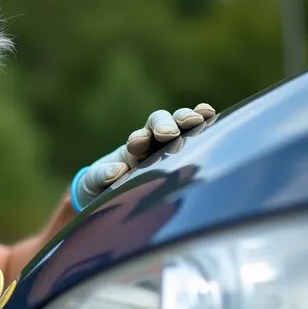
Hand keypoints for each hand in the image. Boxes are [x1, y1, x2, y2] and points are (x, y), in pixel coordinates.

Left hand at [70, 103, 215, 210]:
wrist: (116, 192)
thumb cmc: (104, 185)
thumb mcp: (95, 182)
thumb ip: (101, 176)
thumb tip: (117, 171)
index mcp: (131, 150)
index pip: (137, 140)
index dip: (139, 140)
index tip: (138, 143)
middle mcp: (152, 143)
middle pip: (158, 124)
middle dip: (164, 125)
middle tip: (168, 133)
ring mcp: (170, 146)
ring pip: (179, 125)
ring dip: (187, 119)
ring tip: (197, 118)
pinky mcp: (185, 154)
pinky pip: (195, 135)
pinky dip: (203, 122)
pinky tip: (212, 116)